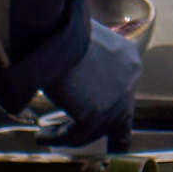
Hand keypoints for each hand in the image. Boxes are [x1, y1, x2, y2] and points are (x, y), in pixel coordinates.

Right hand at [38, 13, 141, 152]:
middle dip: (101, 135)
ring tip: (45, 134)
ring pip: (94, 129)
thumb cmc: (59, 29)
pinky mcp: (97, 112)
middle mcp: (131, 77)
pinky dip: (57, 138)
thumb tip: (73, 78)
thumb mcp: (82, 41)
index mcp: (129, 58)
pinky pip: (76, 134)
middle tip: (78, 142)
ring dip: (67, 135)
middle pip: (119, 119)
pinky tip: (41, 135)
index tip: (112, 134)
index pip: (128, 94)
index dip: (118, 116)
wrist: (52, 29)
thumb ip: (86, 59)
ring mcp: (117, 96)